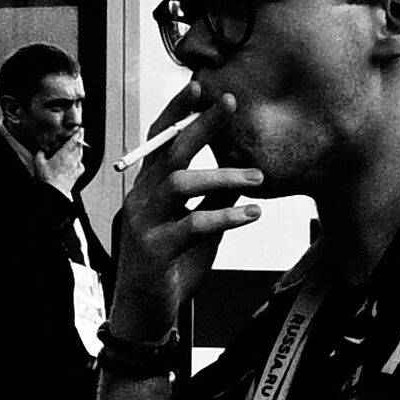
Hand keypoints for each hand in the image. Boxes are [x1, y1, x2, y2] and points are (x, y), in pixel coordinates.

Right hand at [35, 130, 85, 195]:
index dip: (78, 133)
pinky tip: (76, 162)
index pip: (74, 140)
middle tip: (80, 133)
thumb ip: (40, 154)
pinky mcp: (78, 174)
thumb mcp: (39, 163)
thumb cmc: (48, 179)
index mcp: (65, 154)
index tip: (80, 129)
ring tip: (77, 145)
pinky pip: (80, 165)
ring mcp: (77, 167)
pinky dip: (79, 161)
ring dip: (79, 149)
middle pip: (79, 146)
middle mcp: (73, 159)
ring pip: (80, 155)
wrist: (55, 192)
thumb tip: (41, 150)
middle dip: (80, 139)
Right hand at [108, 85, 262, 339]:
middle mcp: (141, 199)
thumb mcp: (195, 226)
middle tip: (231, 103)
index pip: (159, 141)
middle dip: (200, 125)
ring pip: (180, 184)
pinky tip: (252, 214)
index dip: (177, 113)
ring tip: (258, 177)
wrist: (146, 313)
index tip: (199, 86)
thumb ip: (211, 199)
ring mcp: (145, 224)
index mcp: (149, 189)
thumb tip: (240, 174)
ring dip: (222, 176)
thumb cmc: (171, 265)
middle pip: (170, 152)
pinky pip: (193, 225)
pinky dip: (226, 216)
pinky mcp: (156, 250)